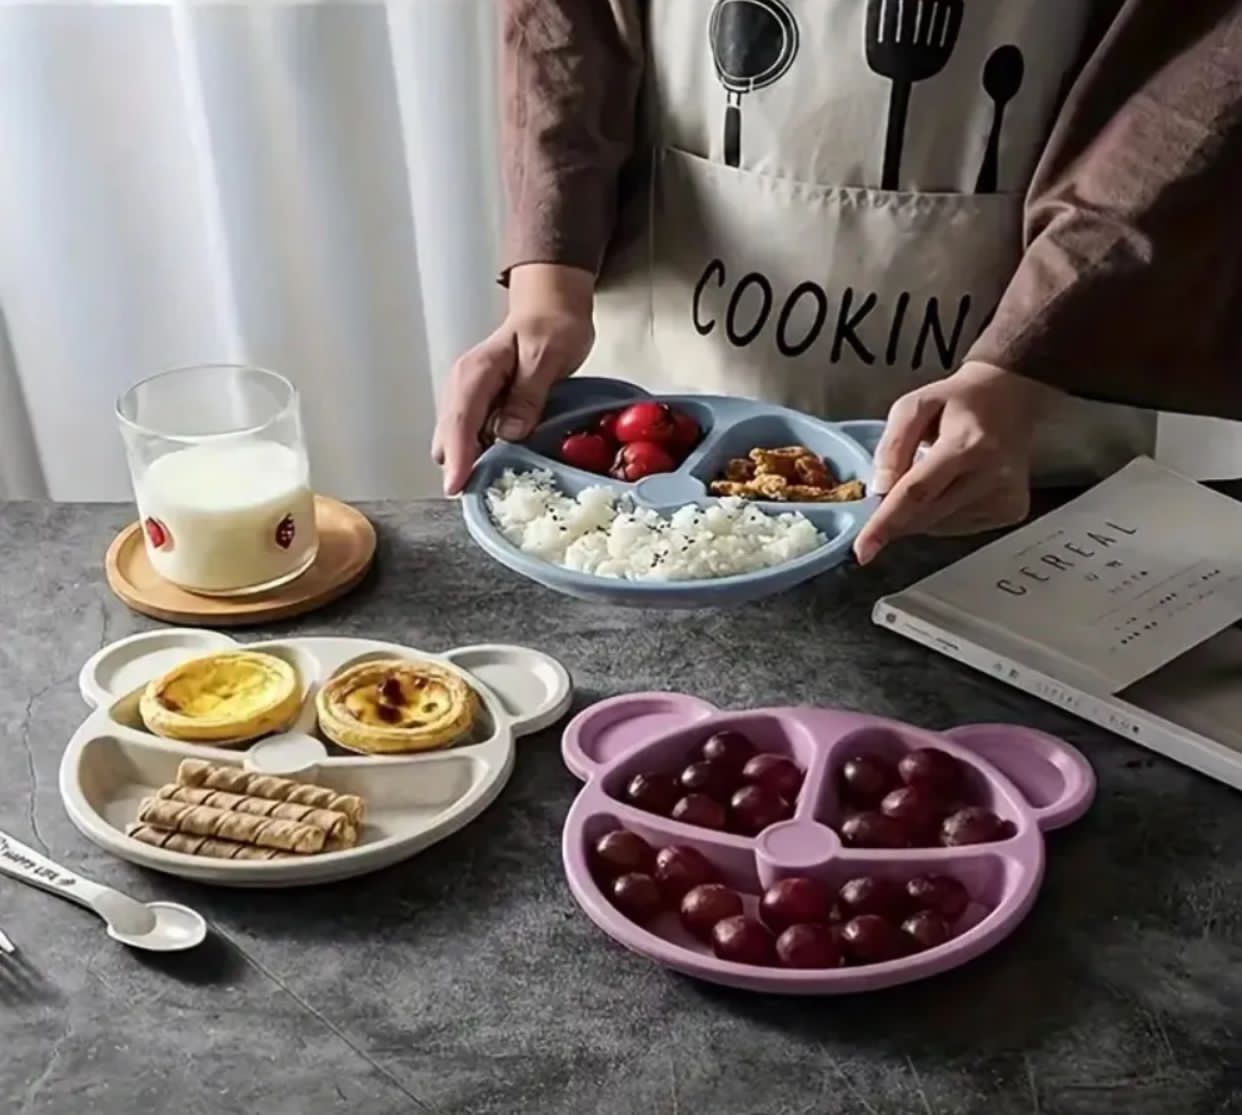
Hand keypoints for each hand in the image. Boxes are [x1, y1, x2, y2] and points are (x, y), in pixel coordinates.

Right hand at [432, 264, 594, 494]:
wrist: (552, 309)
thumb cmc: (552, 327)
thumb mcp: (547, 356)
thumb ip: (528, 394)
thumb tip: (509, 434)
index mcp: (476, 372)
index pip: (459, 420)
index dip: (457, 456)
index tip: (456, 486)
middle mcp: (464, 387)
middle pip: (449, 437)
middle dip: (461, 465)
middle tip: (489, 493)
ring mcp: (470, 399)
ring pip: (457, 441)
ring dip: (472, 463)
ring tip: (499, 486)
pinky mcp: (482, 409)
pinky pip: (474, 438)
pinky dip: (483, 455)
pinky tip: (504, 468)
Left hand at [854, 362, 1058, 563]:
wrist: (1010, 396)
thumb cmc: (959, 401)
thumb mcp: (914, 406)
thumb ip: (893, 445)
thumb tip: (880, 490)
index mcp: (967, 444)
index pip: (918, 492)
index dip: (887, 523)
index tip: (863, 550)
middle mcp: (991, 474)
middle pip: (925, 515)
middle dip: (896, 515)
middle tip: (890, 491)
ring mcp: (1005, 497)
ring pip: (938, 526)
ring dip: (920, 511)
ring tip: (934, 475)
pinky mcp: (1011, 510)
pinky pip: (957, 527)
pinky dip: (941, 513)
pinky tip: (952, 486)